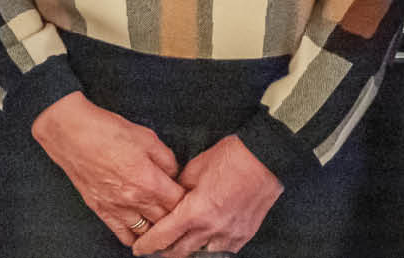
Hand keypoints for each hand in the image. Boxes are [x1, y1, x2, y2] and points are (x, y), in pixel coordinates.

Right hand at [32, 92, 184, 247]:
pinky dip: (134, 237)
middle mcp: (134, 200)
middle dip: (175, 216)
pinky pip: (122, 234)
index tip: (190, 196)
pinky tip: (141, 232)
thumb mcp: (147, 137)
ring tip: (163, 223)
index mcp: (148, 180)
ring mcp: (116, 208)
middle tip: (179, 210)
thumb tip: (174, 173)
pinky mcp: (101, 210)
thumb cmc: (108, 131)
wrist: (73, 135)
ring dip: (156, 229)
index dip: (188, 199)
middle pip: (164, 220)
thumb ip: (166, 159)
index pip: (178, 202)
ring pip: (145, 232)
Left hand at [132, 135, 282, 257]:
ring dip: (186, 253)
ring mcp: (229, 234)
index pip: (163, 237)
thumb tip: (172, 198)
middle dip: (163, 253)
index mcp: (195, 211)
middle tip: (154, 249)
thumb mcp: (195, 167)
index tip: (139, 248)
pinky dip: (209, 250)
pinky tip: (204, 245)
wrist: (264, 157)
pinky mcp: (244, 234)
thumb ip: (180, 188)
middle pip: (179, 253)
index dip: (147, 245)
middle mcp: (211, 228)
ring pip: (200, 256)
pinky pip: (222, 252)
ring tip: (177, 248)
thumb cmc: (231, 157)